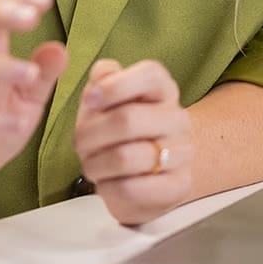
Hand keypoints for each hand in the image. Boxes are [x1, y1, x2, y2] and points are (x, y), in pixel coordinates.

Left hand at [74, 58, 193, 225]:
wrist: (149, 174)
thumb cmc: (121, 131)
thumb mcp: (107, 98)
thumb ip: (103, 77)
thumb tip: (101, 78)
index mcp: (163, 89)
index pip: (150, 75)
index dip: (114, 86)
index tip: (90, 100)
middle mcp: (178, 118)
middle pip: (128, 119)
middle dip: (90, 134)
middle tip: (80, 143)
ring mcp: (182, 153)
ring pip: (126, 158)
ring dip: (95, 163)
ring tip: (91, 165)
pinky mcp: (178, 186)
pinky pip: (131, 188)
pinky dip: (107, 187)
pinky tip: (106, 182)